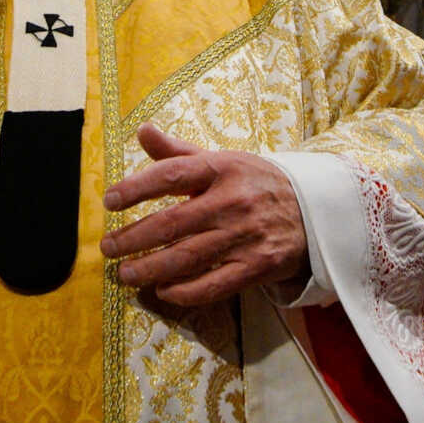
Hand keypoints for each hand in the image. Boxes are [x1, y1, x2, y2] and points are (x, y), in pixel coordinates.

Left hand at [100, 126, 307, 307]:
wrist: (315, 211)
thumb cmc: (257, 183)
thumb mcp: (224, 160)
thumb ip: (179, 151)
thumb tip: (141, 130)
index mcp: (223, 168)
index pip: (170, 175)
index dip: (135, 188)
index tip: (109, 201)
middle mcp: (232, 201)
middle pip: (171, 223)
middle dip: (132, 238)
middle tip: (108, 248)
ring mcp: (245, 236)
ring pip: (186, 258)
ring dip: (149, 269)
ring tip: (125, 274)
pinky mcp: (256, 267)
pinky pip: (212, 284)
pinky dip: (183, 292)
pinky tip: (162, 291)